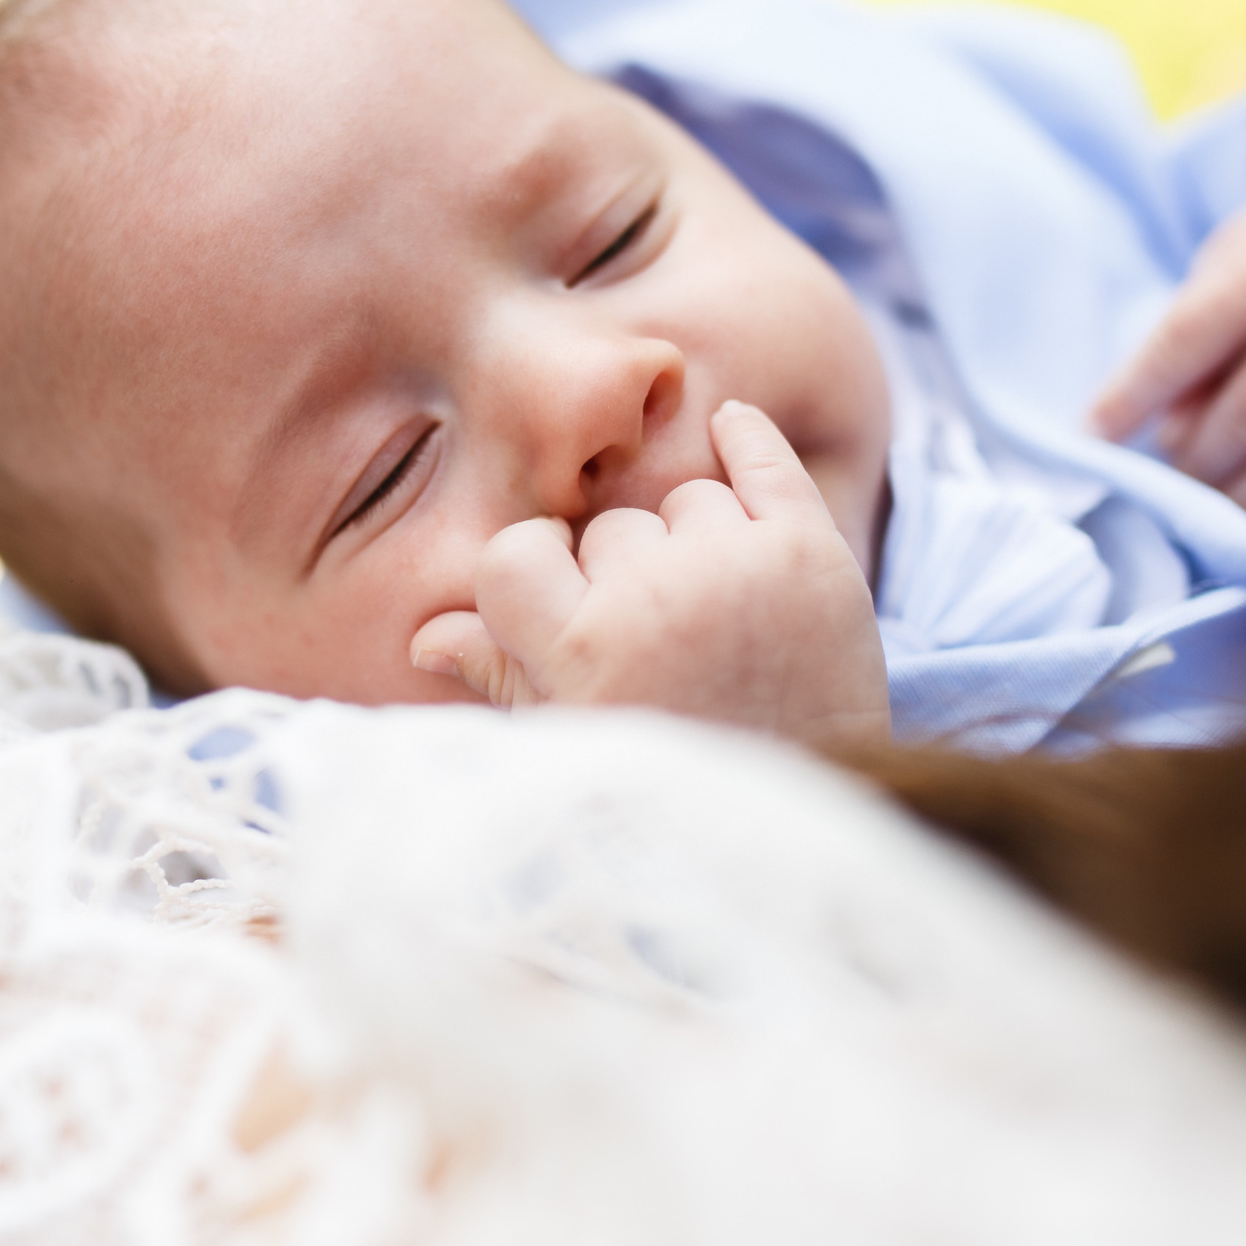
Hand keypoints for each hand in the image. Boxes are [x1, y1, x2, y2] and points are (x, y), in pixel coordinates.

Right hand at [408, 400, 889, 752]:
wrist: (817, 818)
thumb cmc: (678, 785)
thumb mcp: (577, 745)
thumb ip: (504, 679)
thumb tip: (428, 637)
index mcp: (582, 650)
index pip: (513, 554)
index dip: (531, 572)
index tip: (554, 595)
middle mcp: (654, 597)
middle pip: (610, 527)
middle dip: (625, 572)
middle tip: (659, 637)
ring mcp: (738, 569)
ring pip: (685, 499)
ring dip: (694, 540)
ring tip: (717, 611)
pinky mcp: (813, 554)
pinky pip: (766, 459)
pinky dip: (747, 439)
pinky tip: (730, 428)